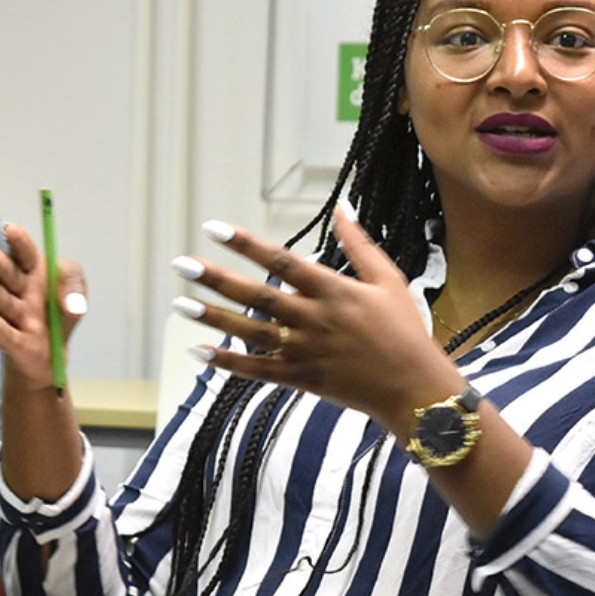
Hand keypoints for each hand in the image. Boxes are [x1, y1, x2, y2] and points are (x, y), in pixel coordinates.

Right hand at [0, 221, 88, 390]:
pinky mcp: (14, 342)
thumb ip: (73, 283)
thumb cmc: (59, 313)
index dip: (16, 239)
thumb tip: (70, 299)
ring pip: (1, 301)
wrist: (54, 355)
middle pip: (7, 273)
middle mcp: (18, 290)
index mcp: (33, 271)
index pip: (23, 251)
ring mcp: (13, 315)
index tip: (9, 229)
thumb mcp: (76, 291)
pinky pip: (6, 335)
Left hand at [173, 208, 461, 429]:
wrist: (414, 389)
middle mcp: (314, 319)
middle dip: (217, 279)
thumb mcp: (389, 280)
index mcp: (334, 290)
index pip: (281, 261)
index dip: (246, 244)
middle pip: (257, 295)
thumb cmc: (406, 331)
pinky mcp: (301, 378)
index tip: (215, 229)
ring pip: (250, 332)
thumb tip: (343, 207)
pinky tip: (200, 352)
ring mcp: (305, 351)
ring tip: (180, 303)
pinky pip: (258, 370)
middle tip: (181, 264)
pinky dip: (228, 362)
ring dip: (213, 318)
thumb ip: (359, 244)